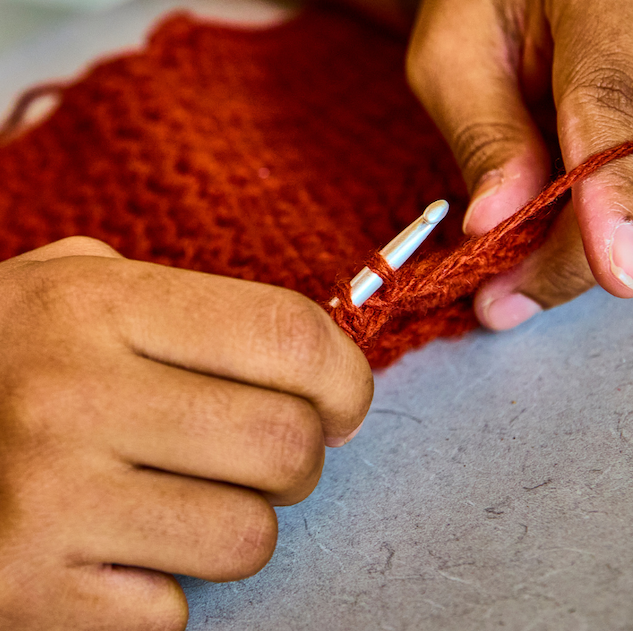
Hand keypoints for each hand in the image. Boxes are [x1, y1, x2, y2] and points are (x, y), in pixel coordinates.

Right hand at [0, 237, 371, 629]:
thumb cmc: (2, 354)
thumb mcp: (70, 287)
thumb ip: (184, 304)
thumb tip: (311, 354)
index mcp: (102, 304)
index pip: (289, 335)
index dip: (346, 376)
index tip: (342, 401)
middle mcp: (72, 393)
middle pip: (286, 443)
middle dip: (301, 458)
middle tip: (265, 453)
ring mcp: (44, 498)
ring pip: (246, 536)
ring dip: (238, 524)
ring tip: (186, 499)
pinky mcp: (23, 591)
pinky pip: (172, 611)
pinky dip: (164, 587)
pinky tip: (119, 548)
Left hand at [407, 0, 632, 328]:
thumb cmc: (483, 18)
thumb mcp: (447, 63)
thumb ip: (481, 138)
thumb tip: (498, 223)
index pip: (616, 97)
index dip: (610, 193)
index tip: (607, 270)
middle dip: (590, 246)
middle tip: (508, 293)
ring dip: (612, 240)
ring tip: (535, 244)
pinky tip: (584, 211)